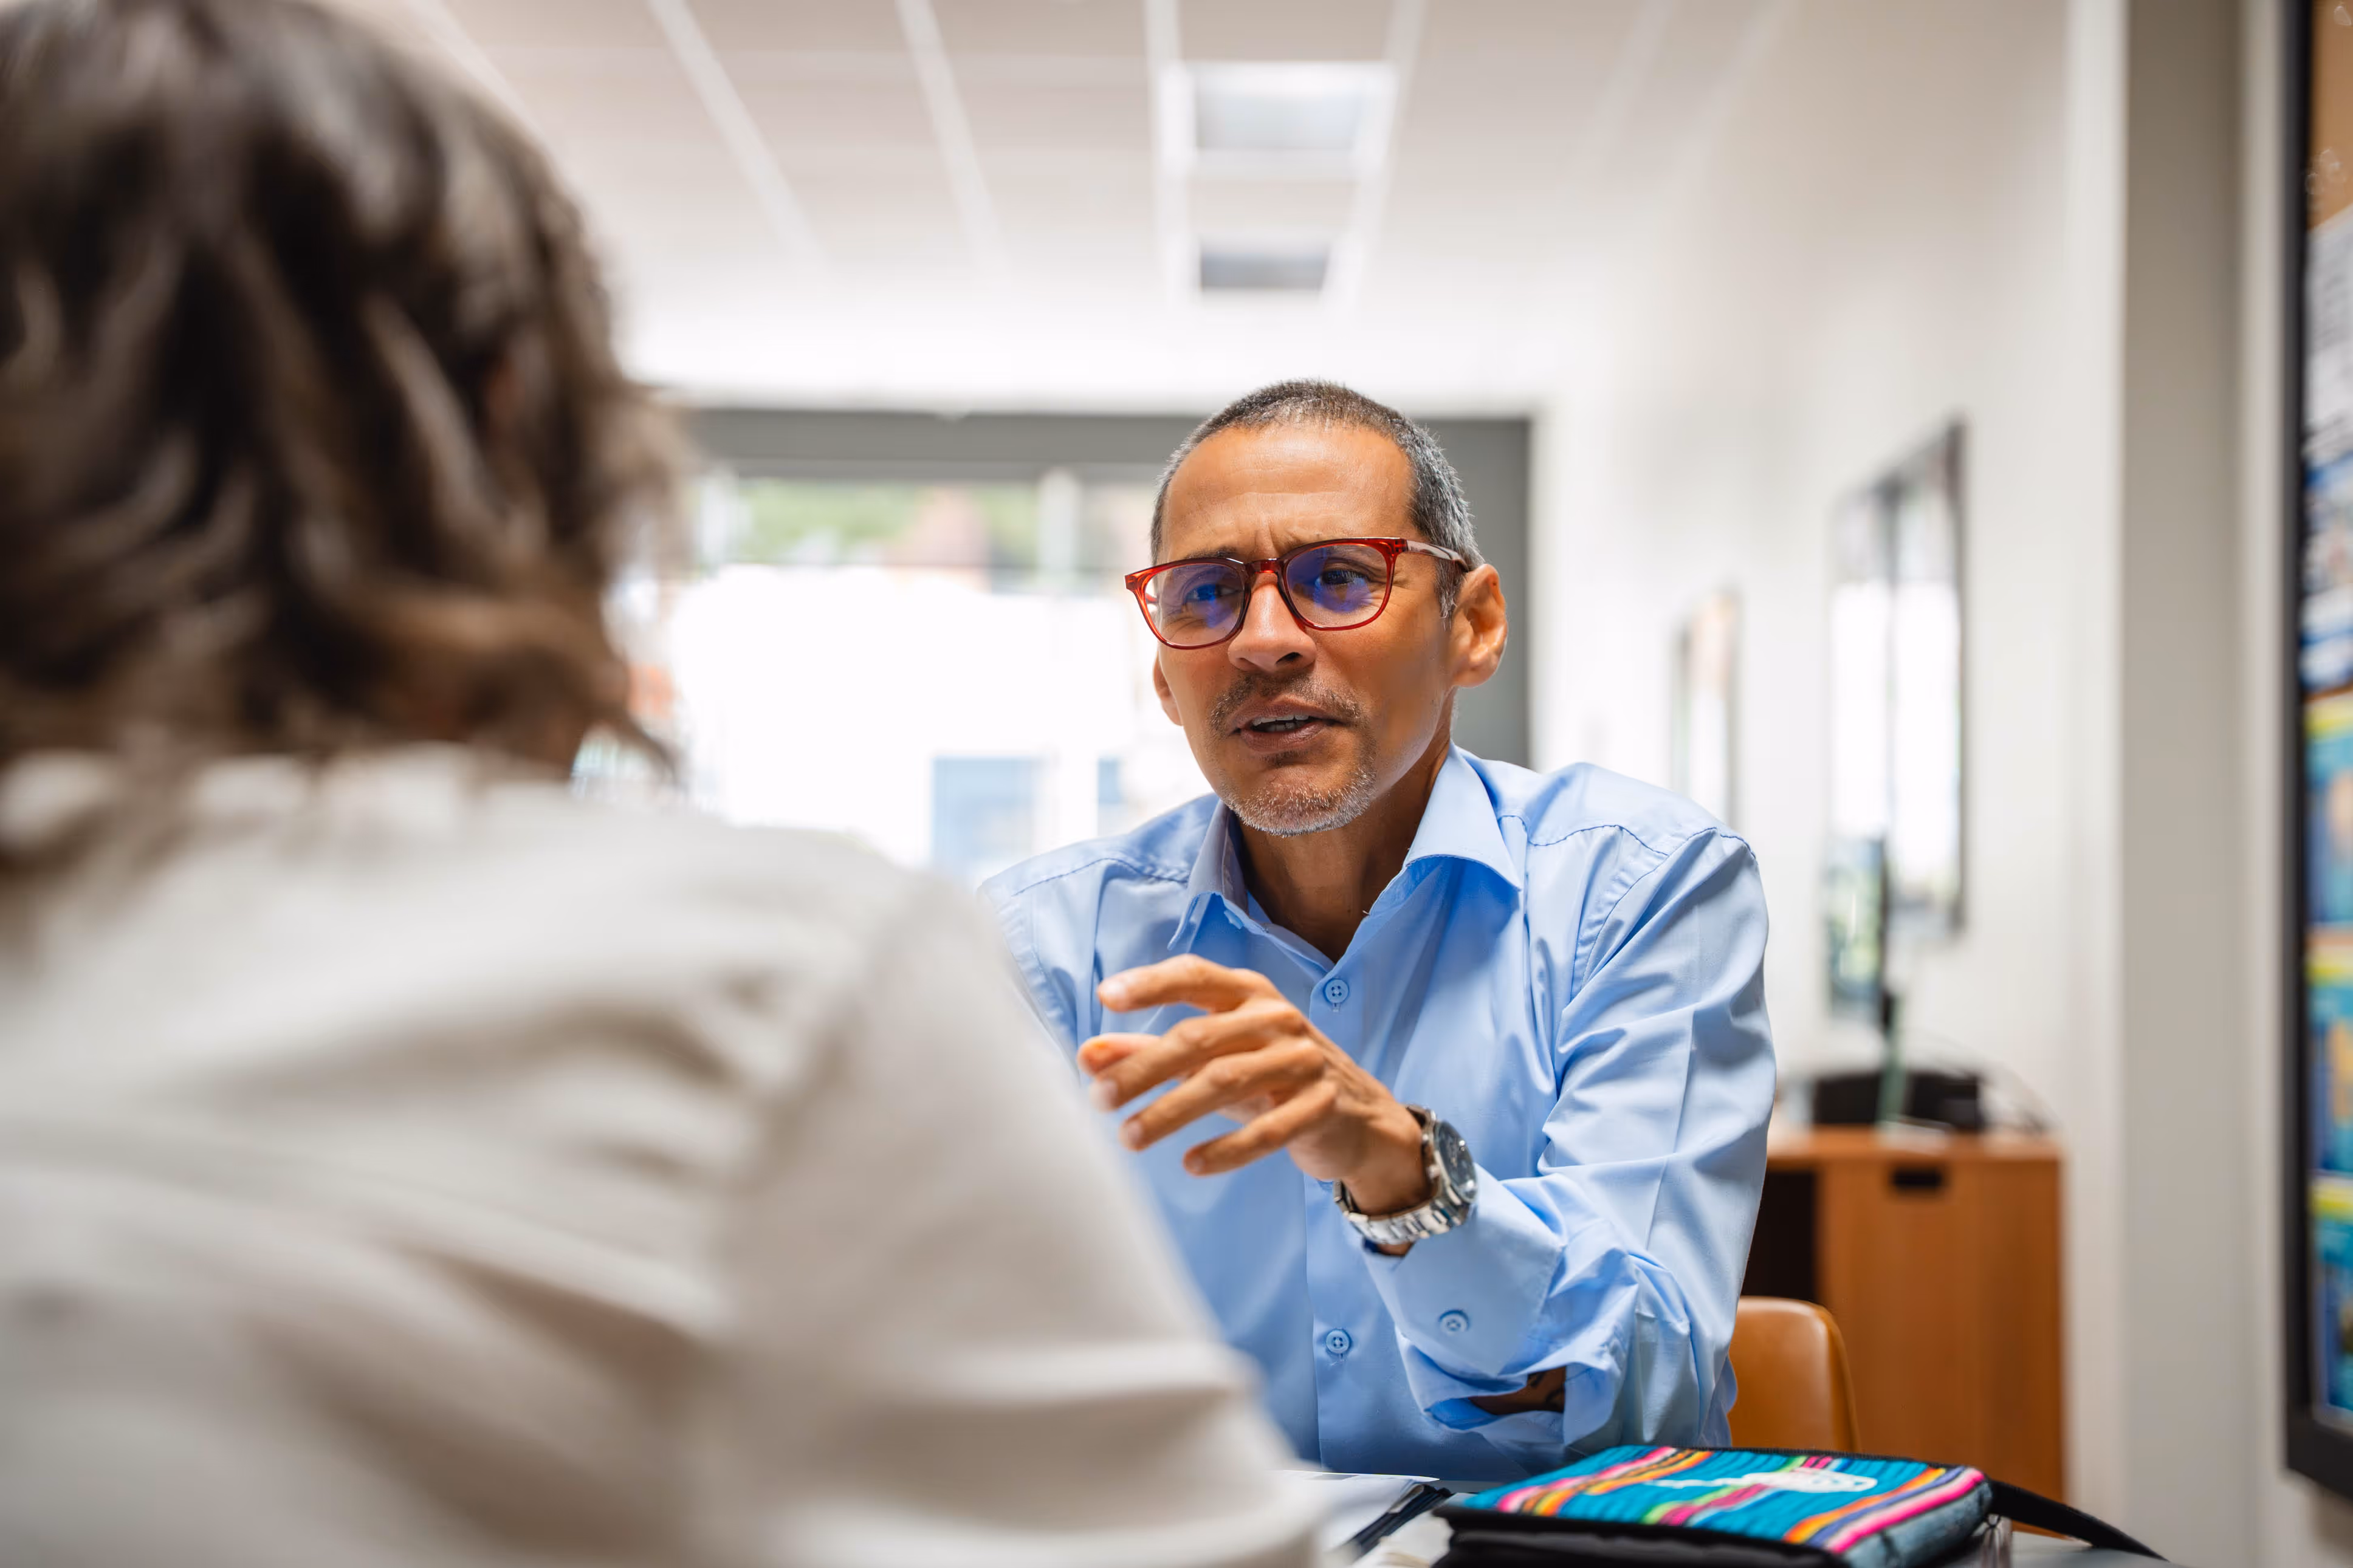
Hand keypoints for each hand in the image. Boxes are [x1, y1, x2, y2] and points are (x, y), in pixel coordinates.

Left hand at [1081, 955, 1430, 1215]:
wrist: (1360, 1118)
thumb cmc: (1272, 1077)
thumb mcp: (1214, 1060)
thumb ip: (1150, 1052)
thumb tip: (1087, 1055)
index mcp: (1249, 995)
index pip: (1196, 976)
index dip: (1152, 983)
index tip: (1106, 997)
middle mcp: (1277, 1019)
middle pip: (1201, 1037)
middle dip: (1144, 1068)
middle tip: (1099, 1099)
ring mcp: (1304, 1062)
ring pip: (1228, 1081)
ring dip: (1172, 1111)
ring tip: (1129, 1138)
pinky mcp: (1322, 1107)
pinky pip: (1270, 1129)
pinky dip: (1228, 1149)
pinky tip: (1192, 1164)